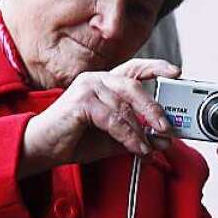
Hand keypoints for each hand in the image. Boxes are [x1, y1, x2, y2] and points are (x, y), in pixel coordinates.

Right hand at [18, 59, 176, 177]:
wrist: (42, 149)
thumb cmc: (74, 139)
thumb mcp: (113, 139)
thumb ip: (137, 137)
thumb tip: (164, 141)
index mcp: (104, 83)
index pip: (134, 69)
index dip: (156, 68)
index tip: (176, 72)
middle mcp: (96, 80)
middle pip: (134, 86)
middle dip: (154, 108)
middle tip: (168, 127)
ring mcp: (87, 88)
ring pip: (125, 107)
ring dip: (141, 131)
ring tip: (149, 149)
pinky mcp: (81, 102)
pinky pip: (113, 119)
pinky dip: (129, 136)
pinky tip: (137, 148)